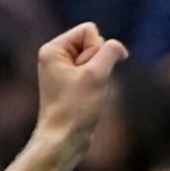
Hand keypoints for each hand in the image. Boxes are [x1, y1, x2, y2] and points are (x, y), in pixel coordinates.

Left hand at [34, 22, 127, 160]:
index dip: (97, 49)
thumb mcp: (97, 74)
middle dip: (99, 63)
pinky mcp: (71, 84)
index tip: (86, 73)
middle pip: (94, 43)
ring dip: (100, 76)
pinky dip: (98, 85)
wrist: (63, 140)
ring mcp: (63, 71)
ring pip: (97, 60)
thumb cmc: (75, 108)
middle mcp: (54, 57)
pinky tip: (89, 100)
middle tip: (86, 86)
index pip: (89, 30)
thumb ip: (110, 51)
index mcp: (52, 50)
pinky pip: (95, 73)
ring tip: (87, 94)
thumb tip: (117, 47)